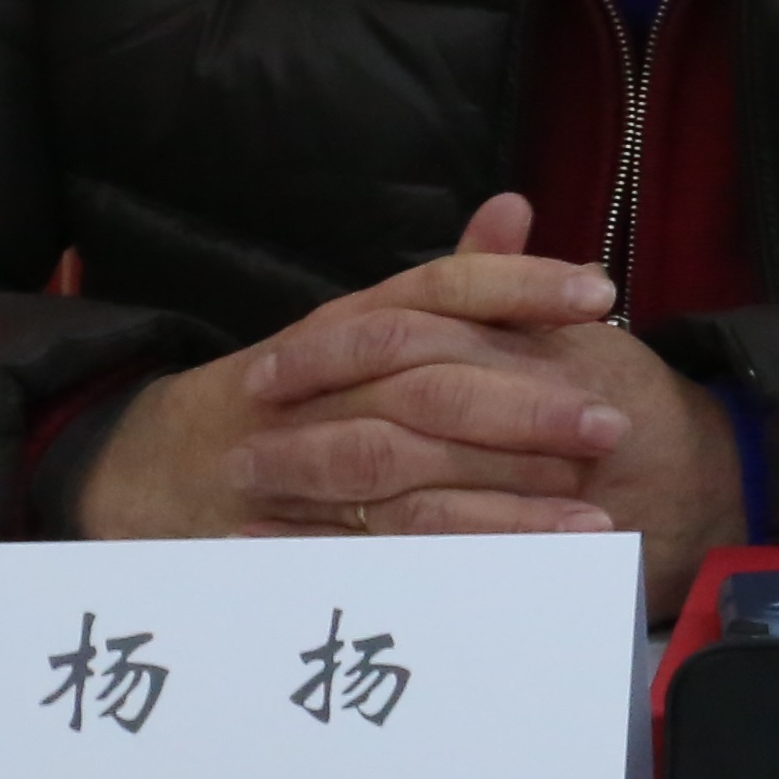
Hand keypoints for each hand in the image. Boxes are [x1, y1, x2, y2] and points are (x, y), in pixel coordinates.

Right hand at [73, 196, 747, 612]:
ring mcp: (296, 457)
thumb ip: (455, 276)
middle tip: (611, 427)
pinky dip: (443, 559)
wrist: (167, 463)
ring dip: (500, 498)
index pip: (440, 288)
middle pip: (428, 385)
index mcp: (355, 322)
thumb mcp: (372, 324)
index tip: (601, 293)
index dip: (518, 284)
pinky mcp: (288, 530)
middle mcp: (326, 381)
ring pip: (399, 469)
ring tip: (589, 517)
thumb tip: (515, 206)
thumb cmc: (302, 388)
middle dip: (525, 409)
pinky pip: (371, 548)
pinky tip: (519, 573)